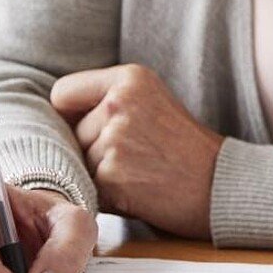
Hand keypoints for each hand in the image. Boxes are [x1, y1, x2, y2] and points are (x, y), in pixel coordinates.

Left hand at [51, 63, 222, 238]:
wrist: (218, 183)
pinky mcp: (111, 177)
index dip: (71, 114)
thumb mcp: (151, 100)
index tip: (90, 126)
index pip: (63, 93)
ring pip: (77, 160)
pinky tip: (136, 189)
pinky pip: (86, 186)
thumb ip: (106, 99)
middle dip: (91, 147)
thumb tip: (54, 116)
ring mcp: (114, 140)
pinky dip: (105, 194)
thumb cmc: (184, 145)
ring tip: (137, 171)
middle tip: (133, 154)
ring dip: (98, 172)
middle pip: (70, 132)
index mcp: (129, 78)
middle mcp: (119, 104)